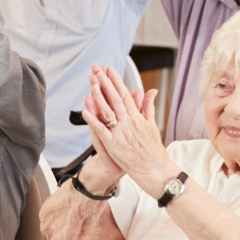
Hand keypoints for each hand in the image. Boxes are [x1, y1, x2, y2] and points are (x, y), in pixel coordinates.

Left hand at [82, 66, 175, 198]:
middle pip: (115, 99)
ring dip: (99, 96)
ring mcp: (120, 133)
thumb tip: (151, 91)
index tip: (109, 70)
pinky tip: (86, 110)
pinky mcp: (113, 145)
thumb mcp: (152, 125)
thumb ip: (148, 107)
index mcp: (137, 118)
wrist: (153, 169)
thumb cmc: (153, 150)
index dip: (116, 81)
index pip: (125, 95)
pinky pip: (101, 130)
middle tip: (97, 69)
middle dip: (105, 83)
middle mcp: (129, 123)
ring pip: (107, 111)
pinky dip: (93, 120)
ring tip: (91, 83)